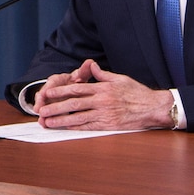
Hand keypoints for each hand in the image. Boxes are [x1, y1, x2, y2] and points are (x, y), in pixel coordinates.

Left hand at [34, 59, 174, 129]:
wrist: (152, 107)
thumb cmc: (137, 93)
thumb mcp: (120, 78)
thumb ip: (102, 74)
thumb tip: (91, 66)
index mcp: (102, 88)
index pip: (77, 89)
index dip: (60, 91)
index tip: (47, 93)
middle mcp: (101, 101)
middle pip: (73, 104)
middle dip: (55, 107)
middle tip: (41, 111)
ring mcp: (104, 114)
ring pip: (77, 117)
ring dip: (60, 120)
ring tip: (47, 122)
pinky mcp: (108, 125)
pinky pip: (88, 126)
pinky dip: (74, 127)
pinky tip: (64, 128)